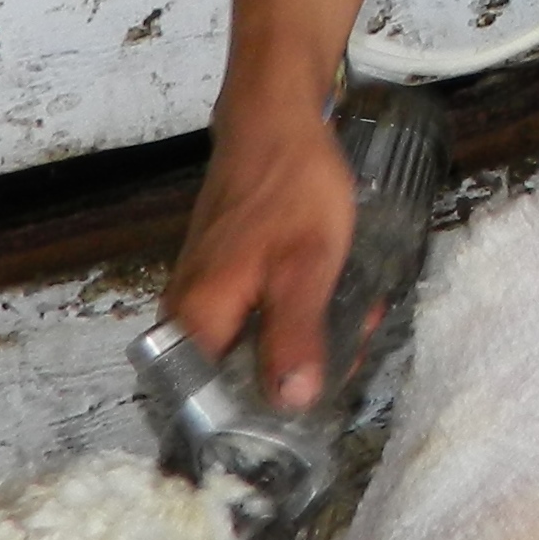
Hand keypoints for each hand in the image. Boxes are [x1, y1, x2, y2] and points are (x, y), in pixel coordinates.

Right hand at [168, 97, 355, 408]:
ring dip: (305, 338)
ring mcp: (203, 290)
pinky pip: (258, 313)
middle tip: (347, 349)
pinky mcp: (223, 273)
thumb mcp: (307, 269)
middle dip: (297, 372)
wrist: (276, 120)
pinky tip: (334, 295)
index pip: (207, 403)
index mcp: (196, 319)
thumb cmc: (290, 188)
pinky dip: (297, 311)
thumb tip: (291, 403)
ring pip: (254, 343)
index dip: (256, 419)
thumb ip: (296, 337)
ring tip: (352, 316)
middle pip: (236, 377)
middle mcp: (186, 312)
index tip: (307, 412)